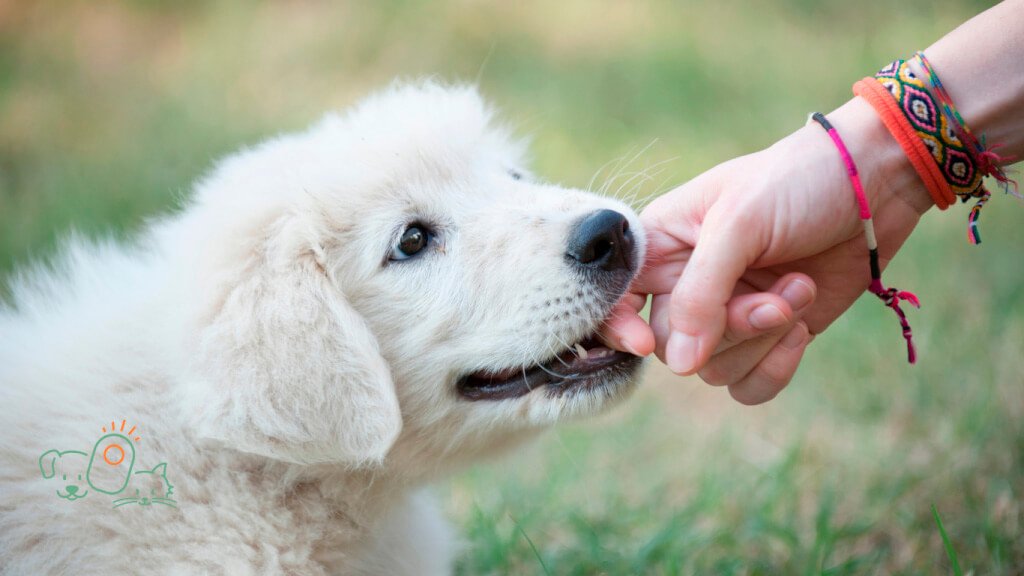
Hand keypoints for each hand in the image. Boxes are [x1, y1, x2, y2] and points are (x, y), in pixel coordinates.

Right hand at [605, 98, 931, 403]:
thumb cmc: (797, 182)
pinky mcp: (769, 337)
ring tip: (798, 289)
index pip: (617, 301)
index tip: (644, 341)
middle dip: (730, 329)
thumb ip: (702, 292)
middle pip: (675, 347)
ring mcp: (729, 314)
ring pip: (714, 370)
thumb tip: (681, 364)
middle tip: (775, 297)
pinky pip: (750, 385)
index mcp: (662, 245)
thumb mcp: (740, 223)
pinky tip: (803, 326)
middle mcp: (687, 284)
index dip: (621, 328)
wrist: (874, 183)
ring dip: (763, 339)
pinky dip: (776, 367)